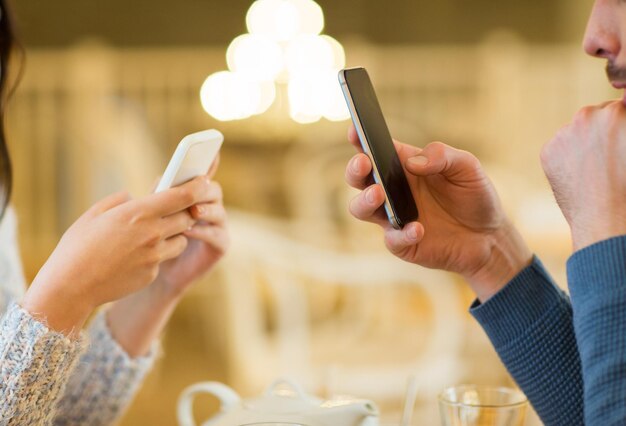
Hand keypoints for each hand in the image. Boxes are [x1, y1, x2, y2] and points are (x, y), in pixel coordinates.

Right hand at [22, 175, 214, 333]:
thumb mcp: (95, 214)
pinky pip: (164, 260)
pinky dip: (157, 256)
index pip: (182, 196)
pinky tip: (135, 258)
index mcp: (138, 213)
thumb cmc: (78, 247)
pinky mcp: (153, 274)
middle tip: (176, 210)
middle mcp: (152, 233)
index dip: (197, 187)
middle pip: (187, 218)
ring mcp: (155, 256)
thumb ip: (120, 201)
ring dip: (174, 235)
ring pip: (181, 240)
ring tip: (153, 235)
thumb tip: (134, 197)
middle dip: (185, 213)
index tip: (204, 181)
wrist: (70, 287)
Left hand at [153, 158, 228, 298]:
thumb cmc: (148, 240)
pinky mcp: (220, 247)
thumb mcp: (150, 214)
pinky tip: (189, 232)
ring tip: (192, 212)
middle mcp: (209, 208)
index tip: (212, 149)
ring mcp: (217, 227)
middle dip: (204, 189)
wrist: (150, 273)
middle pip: (214, 190)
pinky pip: (218, 236)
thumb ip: (158, 196)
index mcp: (194, 196)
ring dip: (205, 209)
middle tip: (194, 188)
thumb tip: (162, 178)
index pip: (203, 174)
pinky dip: (204, 232)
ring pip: (219, 211)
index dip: (210, 161)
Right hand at [345, 126, 531, 300]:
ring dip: (364, 201)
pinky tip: (418, 228)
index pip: (374, 149)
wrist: (489, 237)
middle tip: (364, 163)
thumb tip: (412, 162)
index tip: (355, 129)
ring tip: (379, 194)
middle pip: (358, 178)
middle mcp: (391, 191)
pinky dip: (402, 234)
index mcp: (402, 166)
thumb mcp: (467, 166)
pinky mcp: (402, 243)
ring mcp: (393, 218)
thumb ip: (442, 156)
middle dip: (354, 169)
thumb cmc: (474, 196)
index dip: (359, 138)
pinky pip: (392, 239)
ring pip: (361, 208)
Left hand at [541, 100, 625, 250]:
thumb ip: (625, 125)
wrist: (606, 217)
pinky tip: (580, 176)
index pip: (619, 107)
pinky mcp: (548, 151)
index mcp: (615, 112)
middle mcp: (586, 116)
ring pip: (575, 132)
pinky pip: (558, 148)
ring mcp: (563, 133)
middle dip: (602, 130)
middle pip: (596, 116)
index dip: (622, 126)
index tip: (620, 142)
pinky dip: (566, 158)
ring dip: (583, 142)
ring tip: (595, 169)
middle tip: (610, 157)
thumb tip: (623, 103)